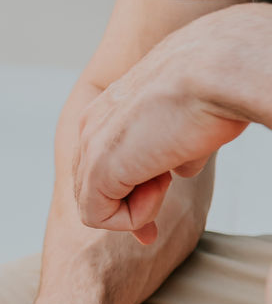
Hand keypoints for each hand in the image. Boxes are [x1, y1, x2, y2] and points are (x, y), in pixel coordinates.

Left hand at [73, 10, 259, 242]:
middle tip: (154, 229)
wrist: (213, 74)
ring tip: (165, 178)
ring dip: (136, 206)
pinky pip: (99, 217)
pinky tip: (159, 187)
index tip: (151, 223)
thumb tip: (180, 168)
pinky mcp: (97, 168)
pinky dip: (133, 217)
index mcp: (110, 108)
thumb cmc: (211, 91)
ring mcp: (90, 145)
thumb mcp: (187, 125)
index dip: (125, 196)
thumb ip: (175, 149)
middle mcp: (92, 124)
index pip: (99, 163)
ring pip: (94, 203)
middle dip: (124, 211)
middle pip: (90, 186)